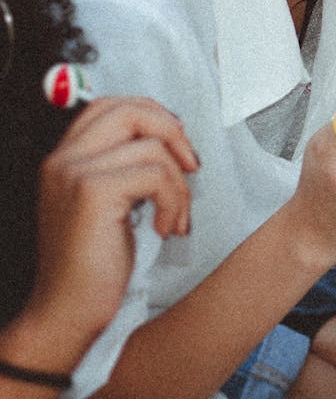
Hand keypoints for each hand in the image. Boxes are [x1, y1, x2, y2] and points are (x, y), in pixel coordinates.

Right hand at [26, 97, 198, 343]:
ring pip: (154, 148)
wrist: (68, 310)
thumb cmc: (96, 263)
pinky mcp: (92, 192)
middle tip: (192, 168)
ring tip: (175, 218)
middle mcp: (63, 158)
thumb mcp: (111, 205)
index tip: (178, 147)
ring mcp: (74, 172)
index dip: (154, 116)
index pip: (111, 105)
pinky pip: (156, 176)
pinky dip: (174, 202)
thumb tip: (175, 139)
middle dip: (174, 134)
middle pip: (131, 110)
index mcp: (66, 157)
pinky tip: (167, 229)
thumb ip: (126, 167)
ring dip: (180, 185)